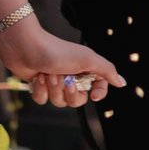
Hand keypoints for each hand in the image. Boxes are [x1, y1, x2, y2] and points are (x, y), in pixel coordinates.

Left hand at [0, 17, 122, 108]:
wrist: (26, 47)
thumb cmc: (58, 51)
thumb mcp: (88, 60)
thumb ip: (107, 71)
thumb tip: (122, 83)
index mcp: (86, 69)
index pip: (98, 88)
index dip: (97, 93)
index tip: (94, 96)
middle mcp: (72, 77)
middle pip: (77, 100)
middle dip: (69, 92)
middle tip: (64, 78)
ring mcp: (56, 82)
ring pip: (59, 102)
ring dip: (52, 89)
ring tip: (47, 74)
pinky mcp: (40, 86)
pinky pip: (43, 100)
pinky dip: (40, 90)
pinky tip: (37, 78)